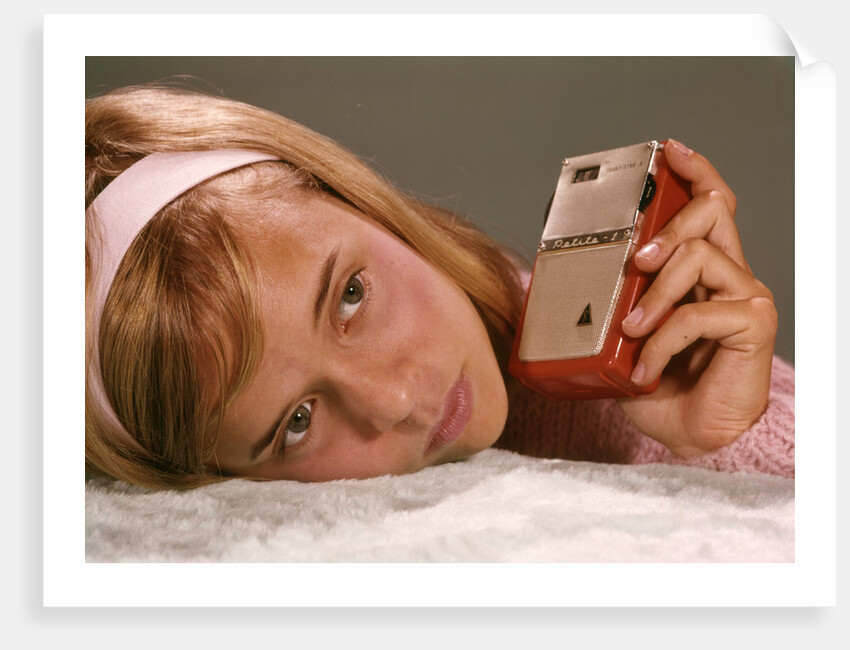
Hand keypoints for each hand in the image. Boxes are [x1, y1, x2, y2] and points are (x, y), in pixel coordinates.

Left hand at [616, 139, 776, 457]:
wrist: (686, 435)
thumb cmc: (659, 385)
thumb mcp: (624, 336)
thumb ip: (613, 304)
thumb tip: (555, 286)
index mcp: (702, 272)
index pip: (710, 206)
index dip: (695, 173)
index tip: (669, 153)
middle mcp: (729, 275)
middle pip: (711, 211)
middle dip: (665, 227)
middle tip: (635, 261)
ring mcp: (743, 296)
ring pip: (697, 257)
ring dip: (653, 294)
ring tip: (632, 331)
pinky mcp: (751, 323)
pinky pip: (697, 313)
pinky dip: (663, 340)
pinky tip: (648, 367)